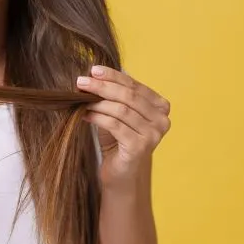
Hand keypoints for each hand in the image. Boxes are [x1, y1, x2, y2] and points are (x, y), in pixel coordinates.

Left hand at [75, 65, 170, 191]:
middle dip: (102, 86)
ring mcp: (154, 134)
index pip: (135, 85)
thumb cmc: (118, 140)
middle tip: (81, 82)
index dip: (113, 76)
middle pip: (128, 96)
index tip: (93, 70)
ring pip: (121, 110)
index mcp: (161, 107)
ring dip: (98, 102)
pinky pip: (115, 125)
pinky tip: (85, 115)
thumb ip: (113, 95)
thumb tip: (94, 75)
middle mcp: (162, 120)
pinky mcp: (140, 147)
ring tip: (81, 99)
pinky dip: (98, 117)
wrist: (120, 173)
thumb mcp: (117, 113)